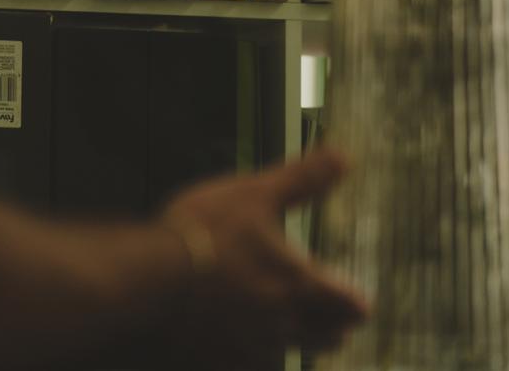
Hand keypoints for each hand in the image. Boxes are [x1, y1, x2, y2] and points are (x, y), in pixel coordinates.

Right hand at [156, 149, 368, 369]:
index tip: (358, 300)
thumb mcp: (255, 195)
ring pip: (286, 352)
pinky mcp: (220, 360)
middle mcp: (283, 324)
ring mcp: (250, 348)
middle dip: (331, 327)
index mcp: (299, 284)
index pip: (349, 304)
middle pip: (326, 338)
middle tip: (334, 322)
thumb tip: (343, 157)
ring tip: (281, 328)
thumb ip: (302, 180)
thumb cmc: (203, 234)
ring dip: (290, 340)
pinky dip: (247, 353)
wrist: (150, 279)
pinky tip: (237, 343)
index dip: (355, 300)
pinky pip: (245, 363)